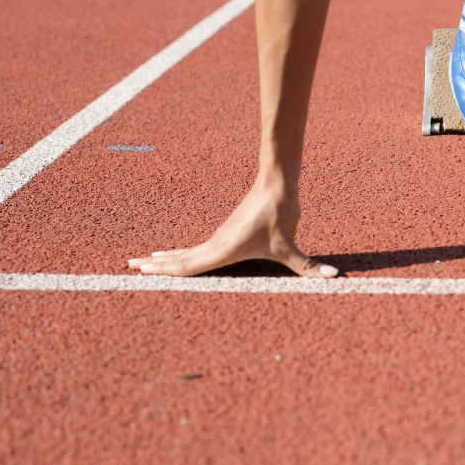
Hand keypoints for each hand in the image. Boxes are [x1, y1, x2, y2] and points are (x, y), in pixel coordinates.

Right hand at [128, 182, 337, 277]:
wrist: (276, 184)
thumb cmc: (280, 215)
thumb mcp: (292, 247)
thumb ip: (310, 267)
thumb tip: (336, 279)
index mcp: (223, 251)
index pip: (187, 266)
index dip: (164, 272)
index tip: (141, 273)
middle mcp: (215, 244)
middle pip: (178, 259)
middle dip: (155, 265)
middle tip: (129, 267)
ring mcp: (218, 239)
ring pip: (184, 252)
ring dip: (163, 258)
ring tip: (141, 262)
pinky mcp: (225, 234)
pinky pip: (196, 248)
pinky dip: (179, 253)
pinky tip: (173, 255)